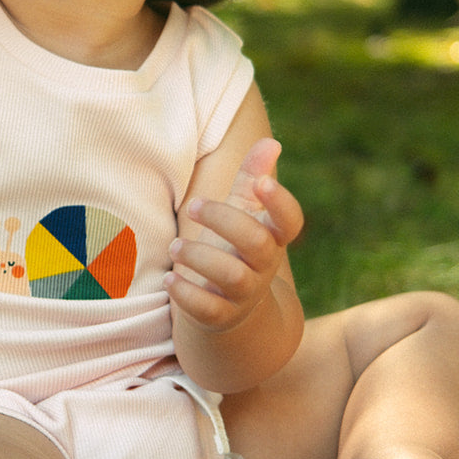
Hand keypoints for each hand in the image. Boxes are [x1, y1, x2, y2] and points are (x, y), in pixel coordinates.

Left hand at [165, 138, 303, 333]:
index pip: (290, 221)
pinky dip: (187, 295)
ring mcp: (244, 294)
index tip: (261, 183)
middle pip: (257, 243)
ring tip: (174, 246)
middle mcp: (263, 266)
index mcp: (272, 237)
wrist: (232, 309)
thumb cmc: (234, 248)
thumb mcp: (243, 213)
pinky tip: (169, 281)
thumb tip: (271, 142)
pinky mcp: (221, 316)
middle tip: (192, 207)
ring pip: (232, 276)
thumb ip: (252, 178)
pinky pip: (208, 309)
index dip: (280, 202)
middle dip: (224, 221)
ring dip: (198, 258)